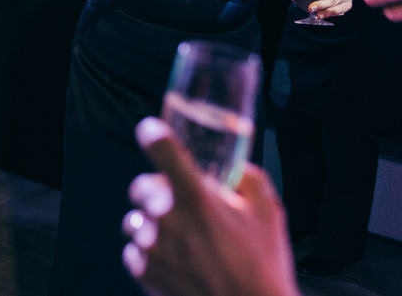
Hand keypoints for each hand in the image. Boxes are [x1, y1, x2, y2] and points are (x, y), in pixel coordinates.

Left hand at [123, 118, 298, 295]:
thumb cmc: (262, 265)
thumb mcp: (268, 213)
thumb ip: (248, 179)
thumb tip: (232, 167)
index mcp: (197, 198)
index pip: (162, 149)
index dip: (152, 134)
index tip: (150, 132)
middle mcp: (168, 218)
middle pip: (141, 185)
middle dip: (158, 191)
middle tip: (181, 206)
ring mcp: (152, 245)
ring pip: (135, 219)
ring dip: (152, 224)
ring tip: (182, 240)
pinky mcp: (143, 270)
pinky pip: (133, 249)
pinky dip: (149, 252)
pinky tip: (176, 260)